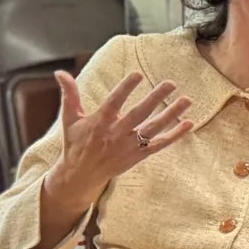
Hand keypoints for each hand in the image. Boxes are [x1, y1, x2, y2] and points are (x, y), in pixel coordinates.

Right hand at [43, 69, 190, 211]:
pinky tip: (188, 123)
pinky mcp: (137, 156)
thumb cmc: (76, 143)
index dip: (125, 89)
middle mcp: (116, 135)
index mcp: (99, 124)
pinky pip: (159, 145)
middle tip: (170, 83)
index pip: (114, 103)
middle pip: (138, 114)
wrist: (81, 176)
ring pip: (153, 129)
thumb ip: (69, 95)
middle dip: (155, 99)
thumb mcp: (70, 119)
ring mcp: (128, 146)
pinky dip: (174, 135)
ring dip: (171, 114)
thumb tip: (60, 72)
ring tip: (187, 99)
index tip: (137, 74)